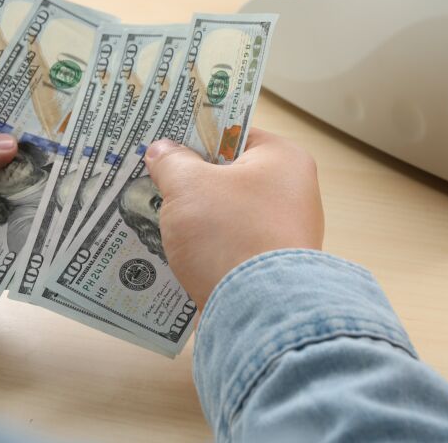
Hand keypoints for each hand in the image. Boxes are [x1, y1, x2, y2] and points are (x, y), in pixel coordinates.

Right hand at [144, 129, 323, 308]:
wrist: (259, 313)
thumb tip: (162, 150)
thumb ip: (171, 161)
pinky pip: (231, 243)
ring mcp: (285, 232)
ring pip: (228, 211)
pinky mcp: (272, 266)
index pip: (233, 133)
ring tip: (158, 213)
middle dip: (191, 178)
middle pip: (230, 174)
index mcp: (284, 160)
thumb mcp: (188, 186)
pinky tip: (177, 248)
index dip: (195, 135)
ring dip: (196, 214)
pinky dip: (207, 244)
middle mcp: (293, 192)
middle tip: (154, 177)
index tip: (164, 140)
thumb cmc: (230, 235)